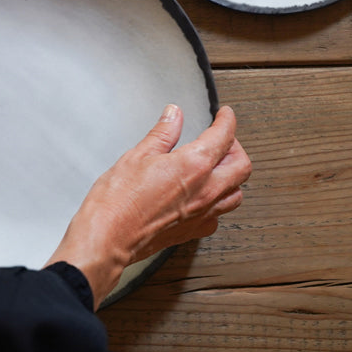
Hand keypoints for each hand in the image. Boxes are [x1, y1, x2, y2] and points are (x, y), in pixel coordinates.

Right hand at [46, 104, 250, 308]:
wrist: (109, 236)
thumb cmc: (118, 200)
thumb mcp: (138, 155)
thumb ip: (163, 133)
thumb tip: (173, 115)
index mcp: (194, 165)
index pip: (224, 136)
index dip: (227, 121)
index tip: (224, 115)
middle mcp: (206, 190)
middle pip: (242, 166)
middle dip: (236, 147)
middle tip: (222, 139)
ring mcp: (203, 213)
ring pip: (236, 193)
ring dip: (232, 176)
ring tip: (218, 166)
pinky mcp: (194, 231)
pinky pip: (219, 215)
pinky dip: (218, 202)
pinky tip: (204, 196)